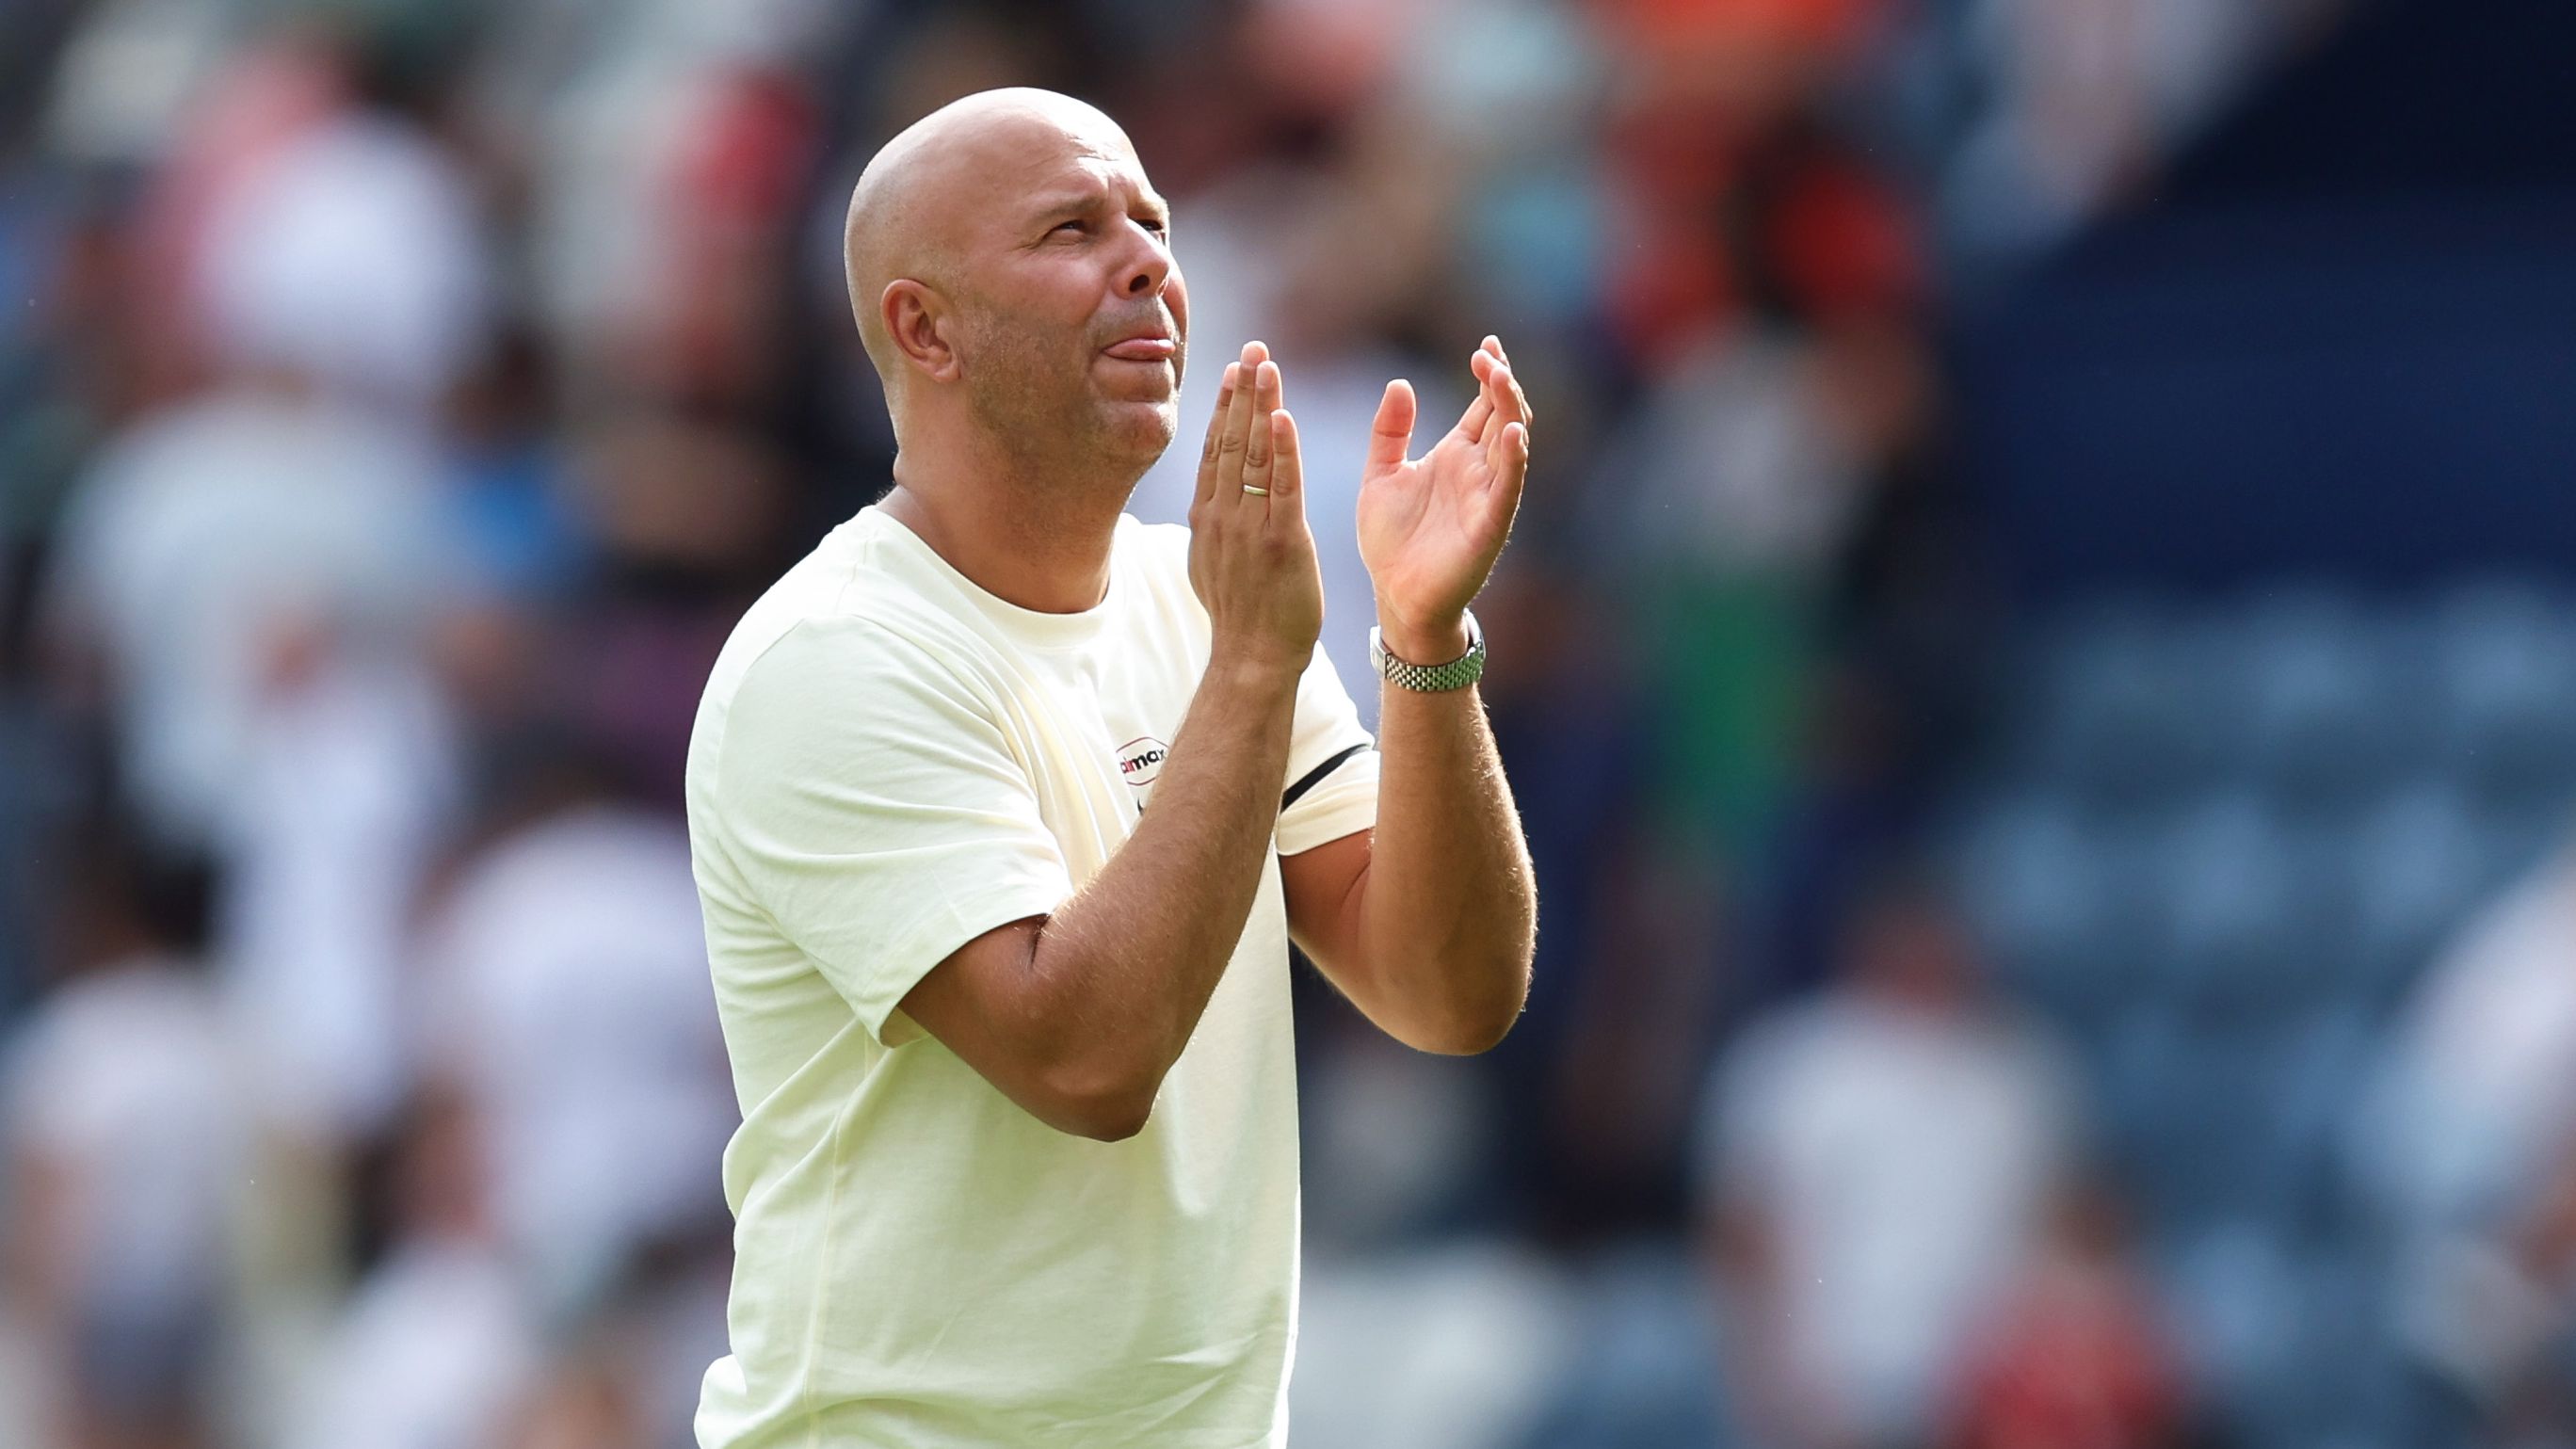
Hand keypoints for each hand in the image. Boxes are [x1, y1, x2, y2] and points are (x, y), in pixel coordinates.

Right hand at [1188, 341, 1322, 677]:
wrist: (1252, 658)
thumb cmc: (1240, 615)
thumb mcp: (1212, 563)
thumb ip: (1213, 526)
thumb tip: (1206, 504)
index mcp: (1207, 516)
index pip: (1214, 448)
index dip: (1224, 406)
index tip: (1233, 369)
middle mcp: (1222, 515)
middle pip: (1231, 440)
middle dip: (1243, 391)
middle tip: (1253, 349)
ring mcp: (1249, 527)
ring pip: (1254, 454)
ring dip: (1261, 406)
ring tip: (1267, 365)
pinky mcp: (1281, 541)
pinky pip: (1282, 486)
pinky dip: (1283, 449)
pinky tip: (1284, 416)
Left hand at [1357, 335, 1530, 661]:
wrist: (1395, 596)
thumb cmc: (1391, 541)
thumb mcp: (1380, 476)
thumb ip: (1389, 432)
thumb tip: (1399, 384)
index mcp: (1456, 454)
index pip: (1483, 404)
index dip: (1489, 374)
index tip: (1485, 344)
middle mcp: (1478, 470)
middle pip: (1502, 415)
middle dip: (1501, 383)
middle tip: (1489, 355)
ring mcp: (1487, 496)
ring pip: (1510, 444)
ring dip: (1510, 410)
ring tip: (1500, 378)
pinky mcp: (1489, 526)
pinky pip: (1508, 488)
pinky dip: (1513, 460)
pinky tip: (1512, 433)